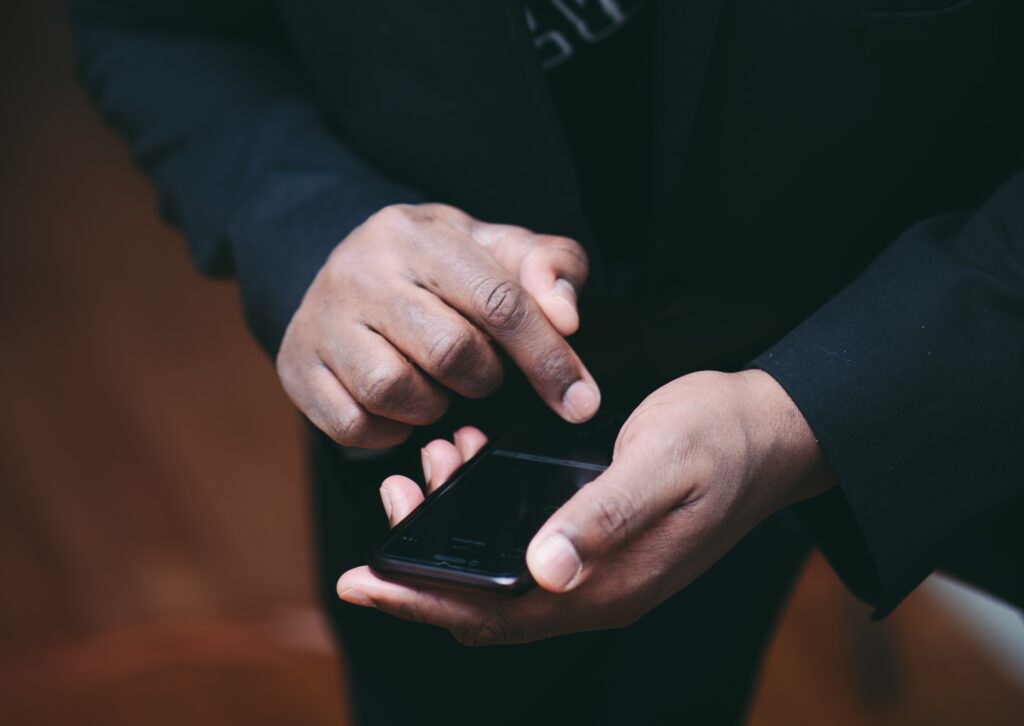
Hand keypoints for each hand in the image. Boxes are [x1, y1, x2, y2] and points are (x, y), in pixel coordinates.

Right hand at [277, 203, 599, 446]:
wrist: (344, 268)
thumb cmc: (439, 267)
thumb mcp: (497, 249)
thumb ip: (550, 268)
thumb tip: (566, 317)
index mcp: (418, 235)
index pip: (497, 301)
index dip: (547, 357)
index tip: (580, 402)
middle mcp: (360, 272)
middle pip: (450, 352)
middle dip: (483, 376)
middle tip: (480, 371)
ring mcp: (320, 322)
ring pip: (395, 391)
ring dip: (433, 404)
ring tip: (435, 384)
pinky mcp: (296, 369)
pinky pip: (353, 426)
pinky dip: (388, 430)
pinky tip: (398, 406)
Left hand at [335, 370, 833, 644]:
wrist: (770, 430)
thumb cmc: (718, 440)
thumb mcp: (661, 467)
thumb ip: (604, 517)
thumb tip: (544, 569)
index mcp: (608, 585)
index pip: (494, 613)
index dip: (422, 600)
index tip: (362, 579)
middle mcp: (595, 589)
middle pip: (486, 603)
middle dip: (423, 567)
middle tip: (392, 500)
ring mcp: (597, 567)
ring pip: (501, 575)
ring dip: (454, 535)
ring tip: (430, 468)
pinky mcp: (597, 539)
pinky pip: (523, 546)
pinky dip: (484, 517)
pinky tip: (473, 467)